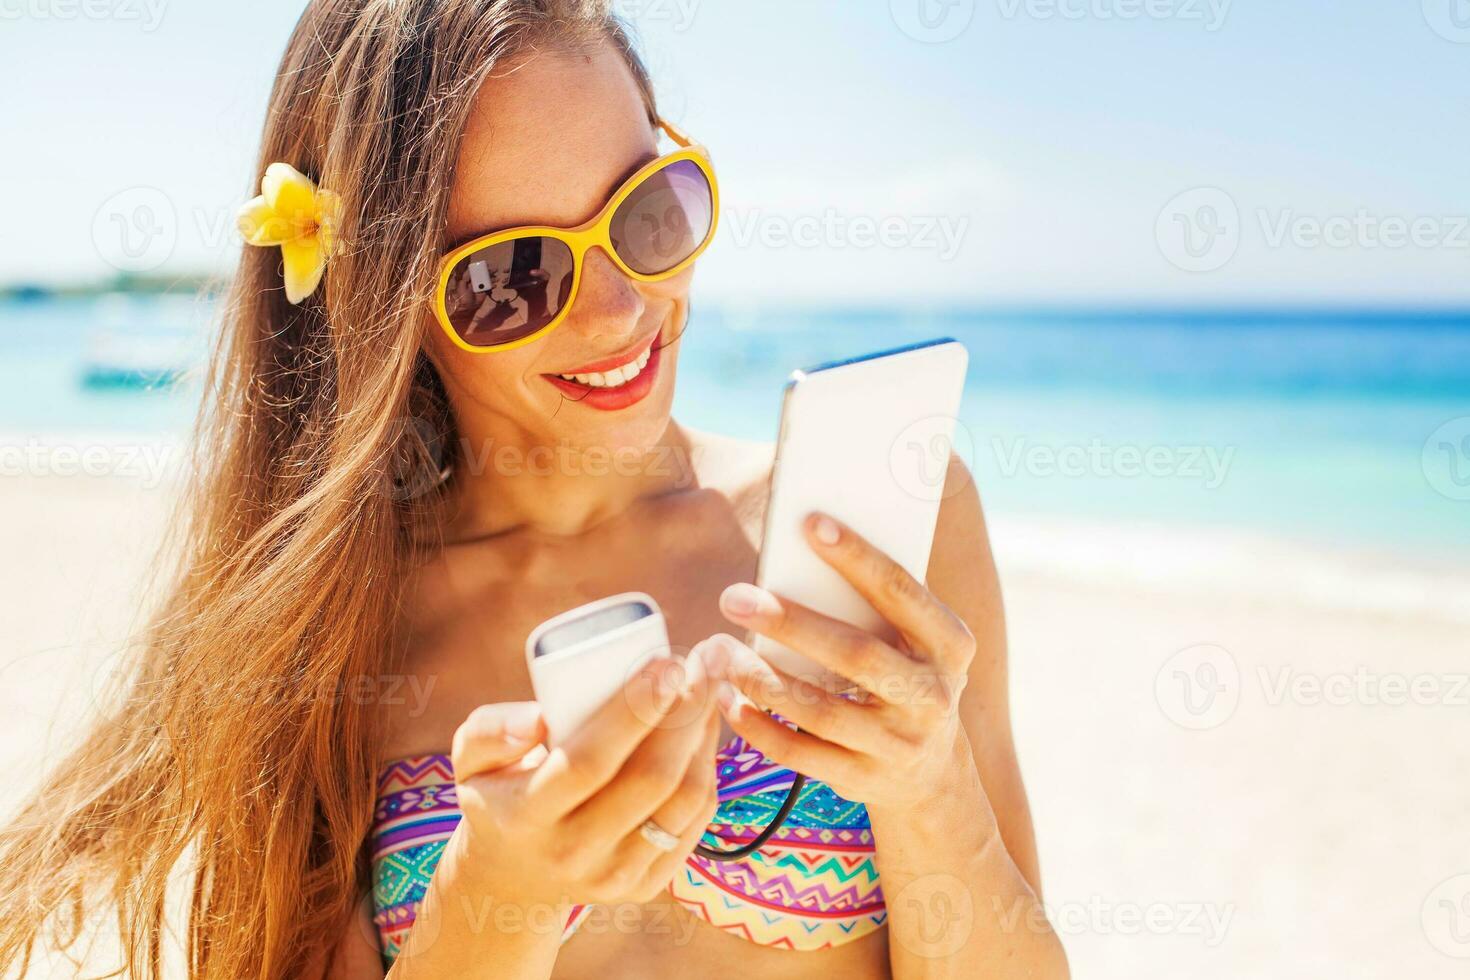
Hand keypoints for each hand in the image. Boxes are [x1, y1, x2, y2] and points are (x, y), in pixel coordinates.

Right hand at [442, 650, 719, 912]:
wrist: (516, 873)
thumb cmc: (501, 791)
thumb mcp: (471, 758)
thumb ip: (490, 729)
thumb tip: (538, 718)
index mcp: (526, 817)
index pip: (589, 762)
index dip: (634, 711)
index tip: (665, 660)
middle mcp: (573, 854)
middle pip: (649, 780)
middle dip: (686, 712)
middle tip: (702, 658)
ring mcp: (615, 876)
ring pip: (684, 800)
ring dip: (705, 735)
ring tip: (708, 683)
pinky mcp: (648, 885)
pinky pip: (696, 820)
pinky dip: (709, 767)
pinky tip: (707, 726)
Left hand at [704, 512, 978, 810]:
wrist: (933, 774)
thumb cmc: (906, 675)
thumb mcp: (916, 640)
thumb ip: (878, 601)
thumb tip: (807, 537)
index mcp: (950, 645)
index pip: (901, 592)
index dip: (857, 557)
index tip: (810, 523)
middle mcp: (931, 696)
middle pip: (854, 654)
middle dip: (790, 623)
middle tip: (734, 597)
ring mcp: (899, 745)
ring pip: (819, 709)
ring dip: (761, 677)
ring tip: (720, 649)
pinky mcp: (864, 781)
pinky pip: (800, 754)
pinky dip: (757, 726)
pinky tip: (726, 698)